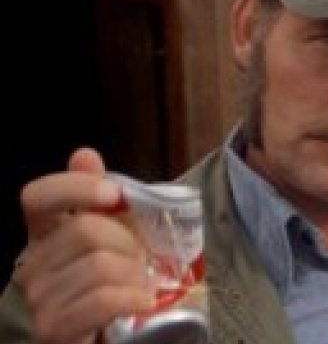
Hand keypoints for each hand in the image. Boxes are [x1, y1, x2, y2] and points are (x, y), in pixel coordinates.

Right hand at [16, 148, 154, 343]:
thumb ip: (100, 199)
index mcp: (44, 235)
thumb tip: (83, 155)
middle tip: (143, 258)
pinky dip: (133, 297)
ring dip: (136, 274)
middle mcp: (32, 265)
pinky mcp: (56, 330)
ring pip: (100, 265)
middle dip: (129, 241)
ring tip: (143, 284)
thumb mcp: (114, 237)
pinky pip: (103, 299)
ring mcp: (40, 299)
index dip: (75, 187)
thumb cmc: (113, 283)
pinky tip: (143, 301)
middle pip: (85, 230)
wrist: (111, 337)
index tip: (114, 194)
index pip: (37, 196)